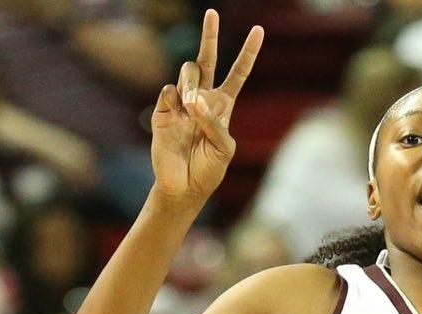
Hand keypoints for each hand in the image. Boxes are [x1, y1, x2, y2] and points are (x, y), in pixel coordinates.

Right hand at [149, 10, 260, 204]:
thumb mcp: (225, 148)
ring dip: (192, 84)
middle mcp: (202, 99)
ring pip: (187, 72)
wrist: (183, 188)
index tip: (259, 30)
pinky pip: (168, 91)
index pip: (238, 74)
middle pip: (207, 59)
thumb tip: (194, 101)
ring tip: (191, 106)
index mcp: (223, 105)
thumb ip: (216, 123)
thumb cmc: (208, 170)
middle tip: (212, 12)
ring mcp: (181, 103)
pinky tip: (177, 113)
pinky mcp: (162, 111)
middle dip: (209, 35)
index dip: (248, 53)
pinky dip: (175, 100)